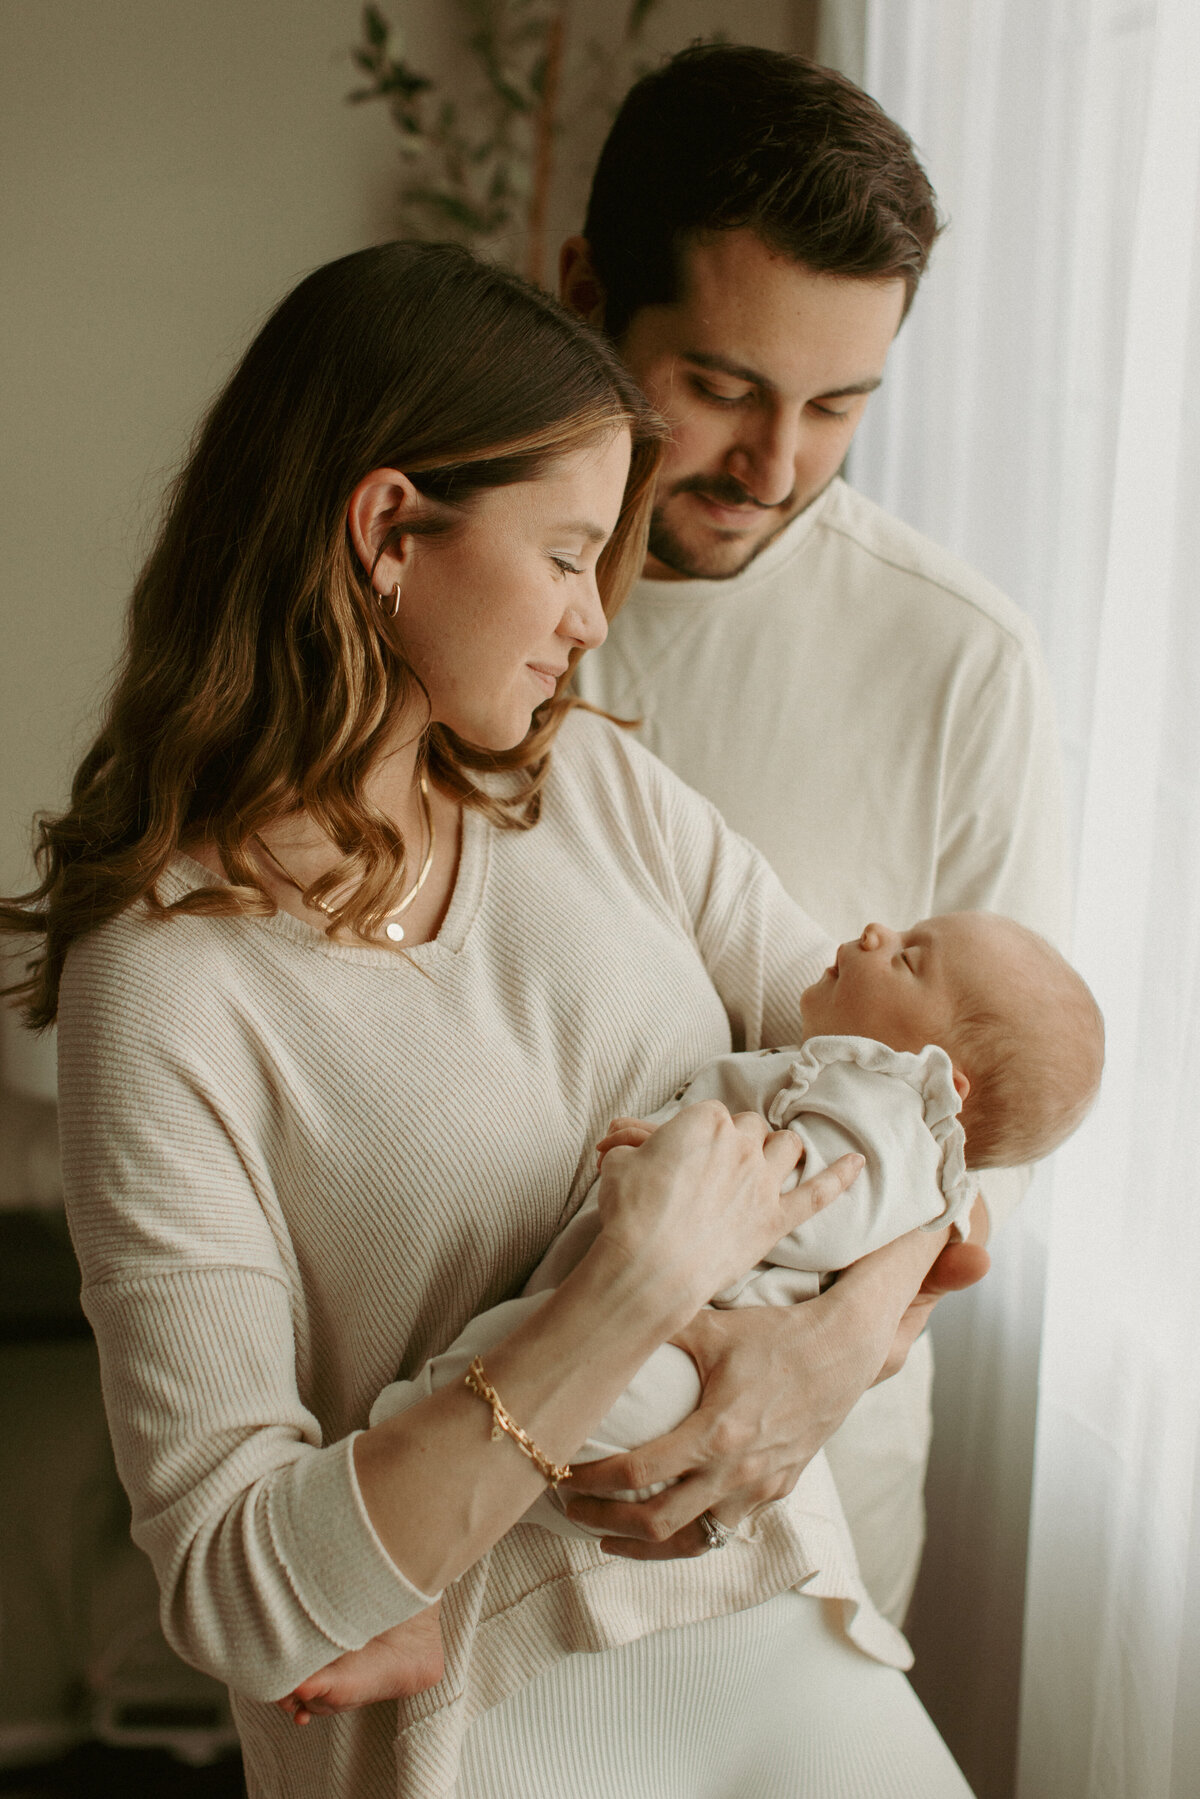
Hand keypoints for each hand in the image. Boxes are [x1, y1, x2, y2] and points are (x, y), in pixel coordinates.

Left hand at [563, 1207, 978, 1559]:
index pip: (638, 1474)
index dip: (592, 1484)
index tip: (561, 1476)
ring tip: (606, 1536)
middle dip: (604, 1522)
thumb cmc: (773, 1334)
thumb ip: (659, 1330)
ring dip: (643, 1545)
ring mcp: (759, 1488)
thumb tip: (602, 1318)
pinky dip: (687, 1538)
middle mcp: (738, 1471)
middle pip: (657, 1523)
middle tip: (568, 1509)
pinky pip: (723, 1531)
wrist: (843, 1352)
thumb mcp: (713, 1327)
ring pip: (692, 1543)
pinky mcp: (776, 1492)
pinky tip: (662, 1531)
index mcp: (717, 1432)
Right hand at [592, 1102, 861, 1310]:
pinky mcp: (776, 1220)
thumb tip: (626, 1149)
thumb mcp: (617, 1168)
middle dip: (736, 1140)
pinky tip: (858, 1163)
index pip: (709, 1115)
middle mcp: (740, 1145)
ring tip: (770, 1160)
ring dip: (780, 1149)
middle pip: (749, 1127)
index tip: (681, 1155)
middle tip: (717, 1165)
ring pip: (787, 1147)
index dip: (694, 1135)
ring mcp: (763, 1182)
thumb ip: (630, 1150)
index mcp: (703, 1121)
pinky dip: (842, 1177)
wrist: (650, 1268)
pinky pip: (820, 1193)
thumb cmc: (629, 1214)